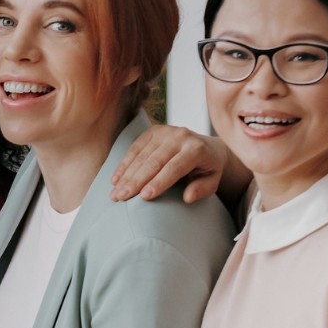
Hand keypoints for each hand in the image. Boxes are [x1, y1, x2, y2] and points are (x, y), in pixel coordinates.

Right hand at [111, 124, 225, 202]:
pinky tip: (115, 180)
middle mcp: (180, 136)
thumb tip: (188, 197)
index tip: (144, 197)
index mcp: (196, 148)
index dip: (158, 182)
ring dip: (125, 176)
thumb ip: (202, 189)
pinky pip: (134, 148)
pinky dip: (124, 165)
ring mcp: (165, 131)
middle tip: (120, 197)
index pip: (174, 168)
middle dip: (135, 181)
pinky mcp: (153, 131)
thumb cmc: (208, 168)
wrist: (207, 146)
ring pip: (141, 156)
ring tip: (115, 193)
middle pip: (153, 161)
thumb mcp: (212, 181)